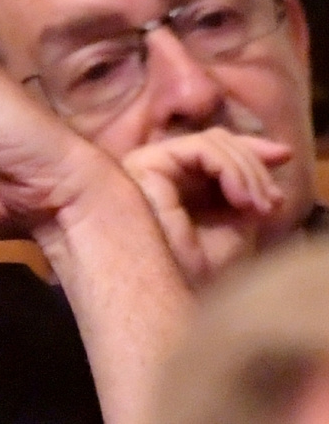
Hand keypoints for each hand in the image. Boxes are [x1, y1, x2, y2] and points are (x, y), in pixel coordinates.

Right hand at [122, 131, 289, 285]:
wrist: (169, 291)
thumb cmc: (197, 269)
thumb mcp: (237, 225)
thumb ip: (249, 191)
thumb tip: (274, 156)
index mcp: (178, 181)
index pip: (217, 148)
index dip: (252, 149)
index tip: (284, 157)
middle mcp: (161, 167)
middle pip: (218, 140)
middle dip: (255, 166)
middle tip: (273, 202)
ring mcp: (151, 162)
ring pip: (211, 141)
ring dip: (245, 170)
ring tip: (258, 207)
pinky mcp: (147, 161)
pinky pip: (199, 148)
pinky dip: (229, 168)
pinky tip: (242, 199)